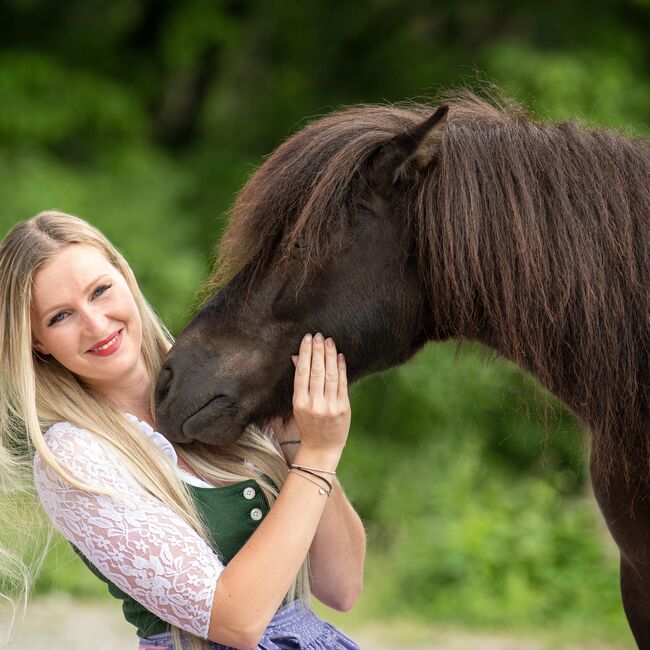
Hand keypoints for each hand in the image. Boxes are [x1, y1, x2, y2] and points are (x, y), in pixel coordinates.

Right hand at [292, 333, 349, 464]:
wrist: (322, 448)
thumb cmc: (308, 425)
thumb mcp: (298, 405)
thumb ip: (299, 382)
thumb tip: (296, 357)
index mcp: (300, 403)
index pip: (302, 373)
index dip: (305, 354)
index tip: (307, 339)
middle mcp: (315, 404)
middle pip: (316, 371)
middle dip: (318, 351)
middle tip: (318, 335)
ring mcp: (330, 406)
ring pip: (331, 375)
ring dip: (330, 356)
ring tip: (329, 341)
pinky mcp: (344, 408)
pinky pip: (343, 384)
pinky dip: (341, 368)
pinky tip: (340, 356)